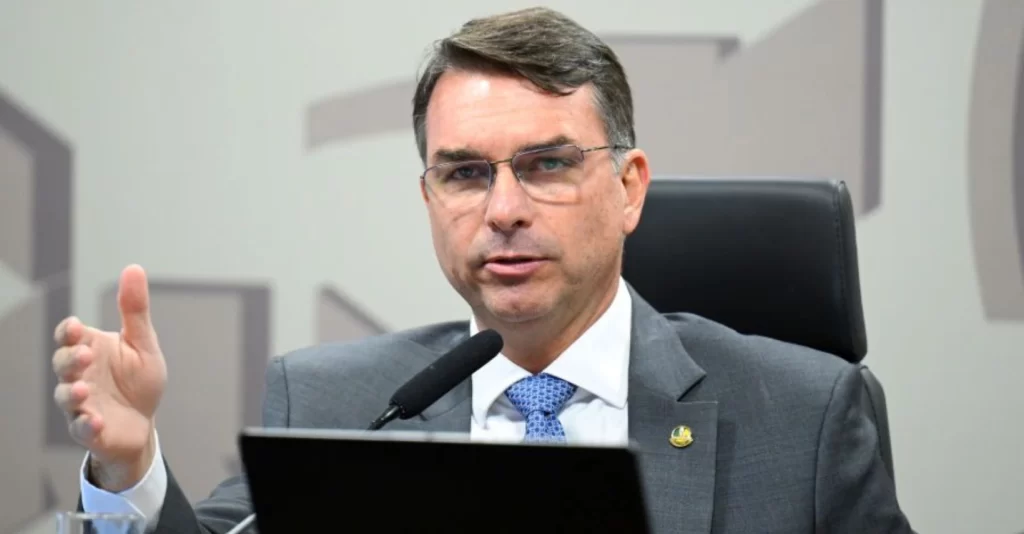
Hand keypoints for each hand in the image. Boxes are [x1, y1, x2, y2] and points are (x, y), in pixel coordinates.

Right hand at [52, 264, 167, 490]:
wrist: (144, 421)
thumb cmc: (138, 379)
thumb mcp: (142, 343)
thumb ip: (134, 310)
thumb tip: (133, 268)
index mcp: (90, 350)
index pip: (68, 336)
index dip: (68, 332)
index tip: (76, 327)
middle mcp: (79, 375)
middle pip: (62, 364)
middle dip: (70, 359)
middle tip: (85, 355)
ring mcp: (81, 403)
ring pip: (65, 397)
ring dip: (71, 393)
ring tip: (82, 389)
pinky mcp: (90, 430)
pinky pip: (82, 429)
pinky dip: (86, 425)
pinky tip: (96, 420)